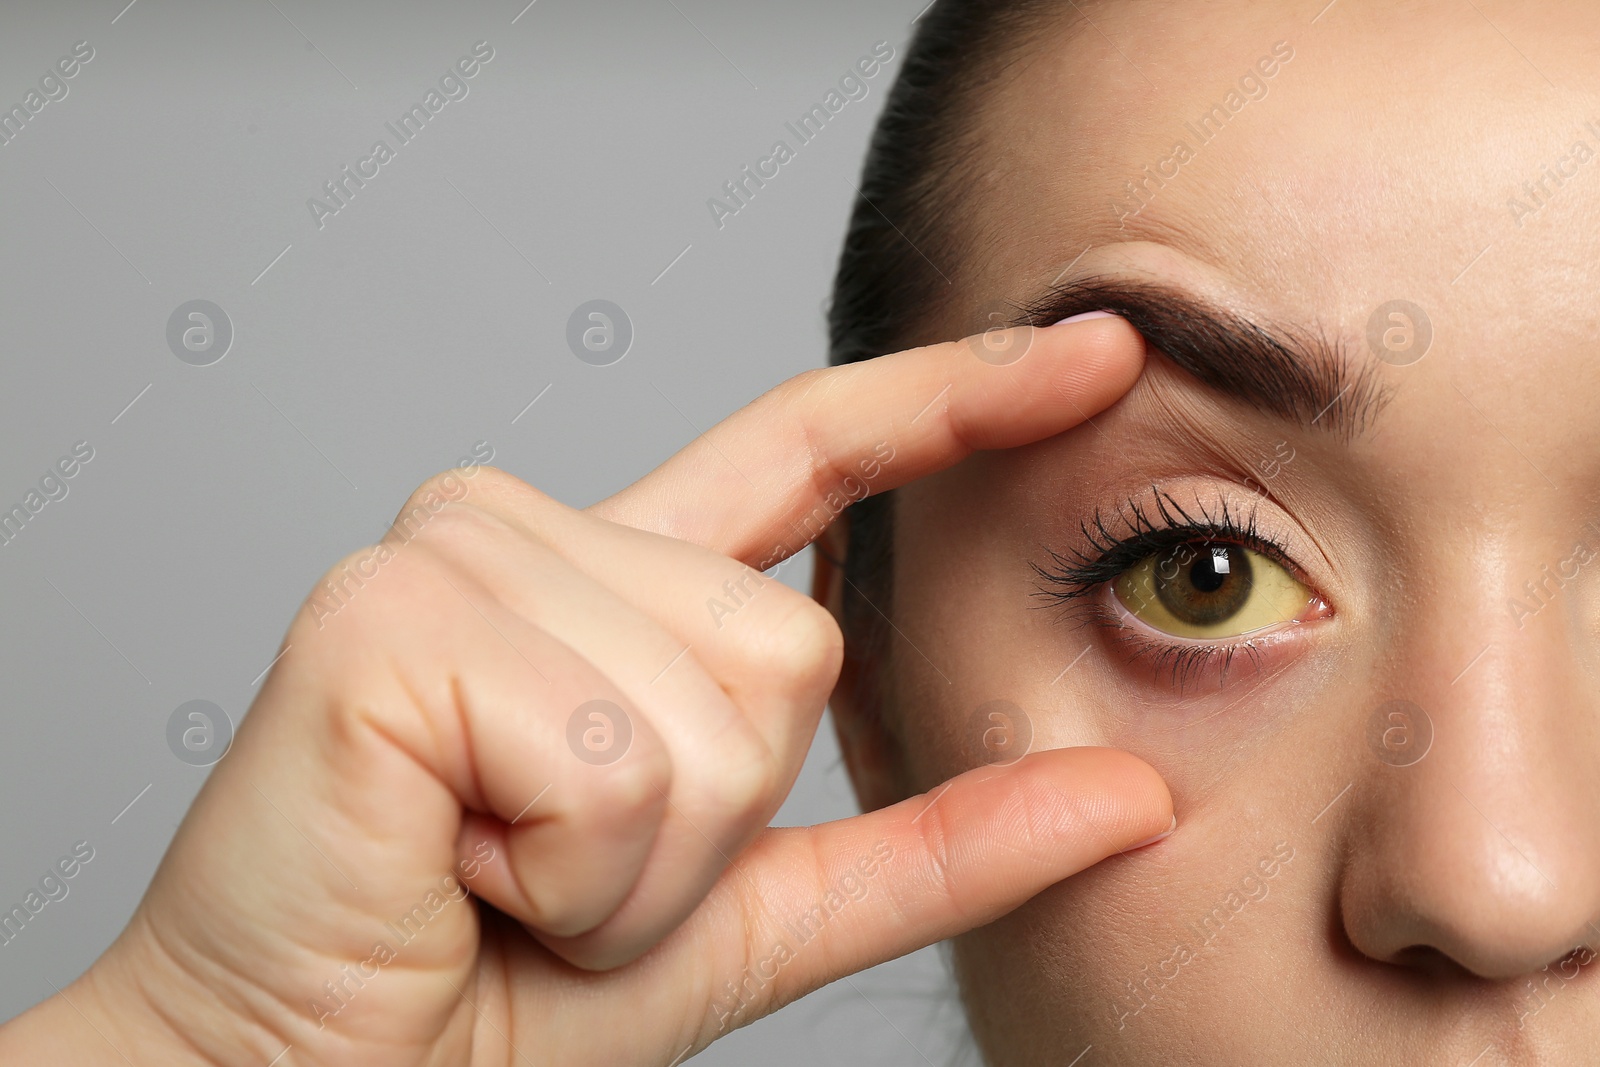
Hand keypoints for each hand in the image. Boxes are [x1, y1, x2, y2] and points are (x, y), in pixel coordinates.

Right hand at [0, 315, 1171, 1066]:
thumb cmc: (497, 1000)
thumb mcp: (754, 913)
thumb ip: (935, 841)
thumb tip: (1130, 796)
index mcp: (612, 581)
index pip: (811, 450)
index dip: (955, 401)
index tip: (1098, 356)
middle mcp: (530, 530)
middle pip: (790, 647)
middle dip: (708, 826)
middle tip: (558, 875)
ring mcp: (457, 554)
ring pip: (717, 712)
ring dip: (633, 867)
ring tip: (500, 875)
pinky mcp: (392, 615)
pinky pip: (612, 759)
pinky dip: (569, 874)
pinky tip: (456, 860)